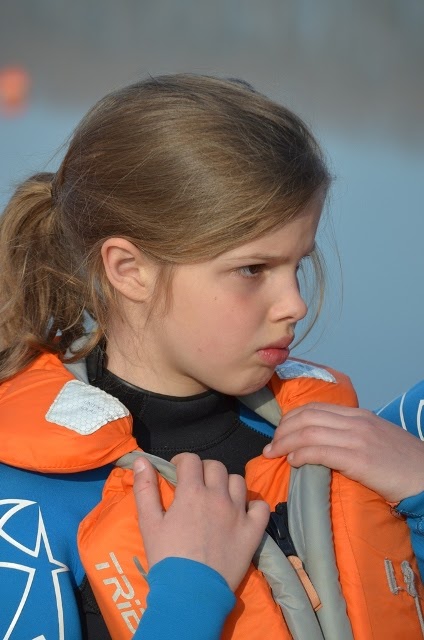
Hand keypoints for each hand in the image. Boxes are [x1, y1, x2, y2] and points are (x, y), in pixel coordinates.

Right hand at [133, 452, 269, 590]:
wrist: (190, 594)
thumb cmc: (166, 558)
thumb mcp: (148, 522)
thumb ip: (145, 488)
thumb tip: (141, 460)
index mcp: (192, 491)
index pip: (191, 460)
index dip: (182, 462)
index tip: (177, 473)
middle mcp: (218, 496)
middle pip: (216, 467)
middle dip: (204, 471)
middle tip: (196, 487)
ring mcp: (238, 512)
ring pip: (238, 481)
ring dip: (227, 485)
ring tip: (218, 499)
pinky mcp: (253, 531)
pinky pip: (261, 507)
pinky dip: (253, 506)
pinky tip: (242, 513)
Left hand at [263, 402, 423, 502]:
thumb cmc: (402, 463)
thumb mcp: (376, 438)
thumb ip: (351, 435)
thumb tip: (324, 442)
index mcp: (358, 415)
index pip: (315, 408)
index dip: (291, 419)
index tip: (280, 433)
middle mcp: (356, 422)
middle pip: (306, 417)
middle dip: (282, 430)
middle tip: (270, 445)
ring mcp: (358, 439)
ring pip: (309, 432)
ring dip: (285, 443)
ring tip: (274, 454)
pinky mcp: (359, 459)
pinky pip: (320, 451)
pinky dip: (301, 454)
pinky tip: (292, 462)